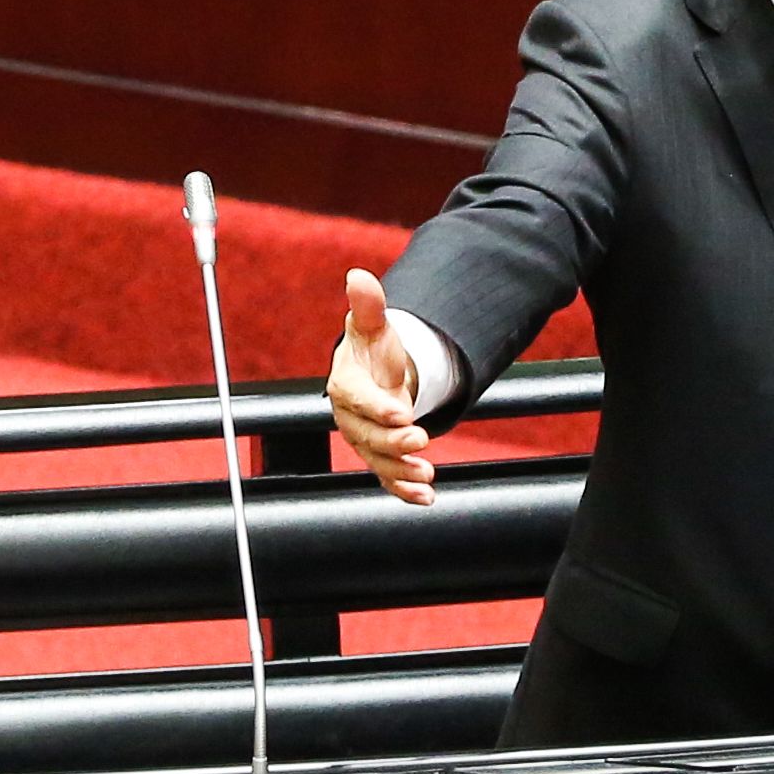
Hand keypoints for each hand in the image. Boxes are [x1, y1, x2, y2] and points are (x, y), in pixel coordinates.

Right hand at [327, 267, 436, 503]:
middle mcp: (351, 417)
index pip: (357, 399)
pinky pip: (388, 477)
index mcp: (346, 384)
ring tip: (426, 476)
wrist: (375, 375)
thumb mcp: (374, 326)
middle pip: (368, 435)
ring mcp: (365, 439)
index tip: (402, 414)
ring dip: (401, 471)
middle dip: (394, 441)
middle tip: (421, 439)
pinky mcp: (380, 456)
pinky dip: (404, 490)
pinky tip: (425, 498)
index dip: (378, 407)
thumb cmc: (372, 350)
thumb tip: (359, 276)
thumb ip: (369, 306)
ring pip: (378, 461)